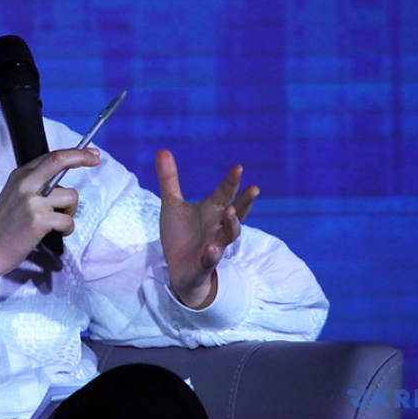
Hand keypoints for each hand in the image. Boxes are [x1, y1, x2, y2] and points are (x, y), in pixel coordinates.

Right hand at [0, 148, 99, 286]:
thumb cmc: (4, 223)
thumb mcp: (15, 193)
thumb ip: (35, 183)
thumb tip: (61, 177)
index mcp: (21, 175)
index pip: (51, 157)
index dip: (74, 153)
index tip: (90, 152)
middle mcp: (26, 184)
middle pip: (58, 161)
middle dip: (81, 157)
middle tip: (96, 158)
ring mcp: (32, 202)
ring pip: (70, 196)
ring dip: (71, 211)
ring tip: (58, 221)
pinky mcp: (38, 221)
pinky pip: (68, 220)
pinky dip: (67, 228)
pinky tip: (56, 233)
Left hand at [156, 149, 258, 308]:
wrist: (178, 269)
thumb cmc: (181, 235)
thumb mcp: (172, 205)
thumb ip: (169, 180)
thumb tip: (163, 150)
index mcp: (211, 211)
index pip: (224, 193)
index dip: (231, 181)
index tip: (238, 167)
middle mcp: (217, 227)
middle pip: (235, 213)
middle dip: (245, 202)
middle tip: (254, 189)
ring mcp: (213, 246)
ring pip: (228, 236)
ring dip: (231, 224)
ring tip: (230, 211)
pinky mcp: (203, 264)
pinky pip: (210, 260)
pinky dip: (211, 255)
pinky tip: (211, 249)